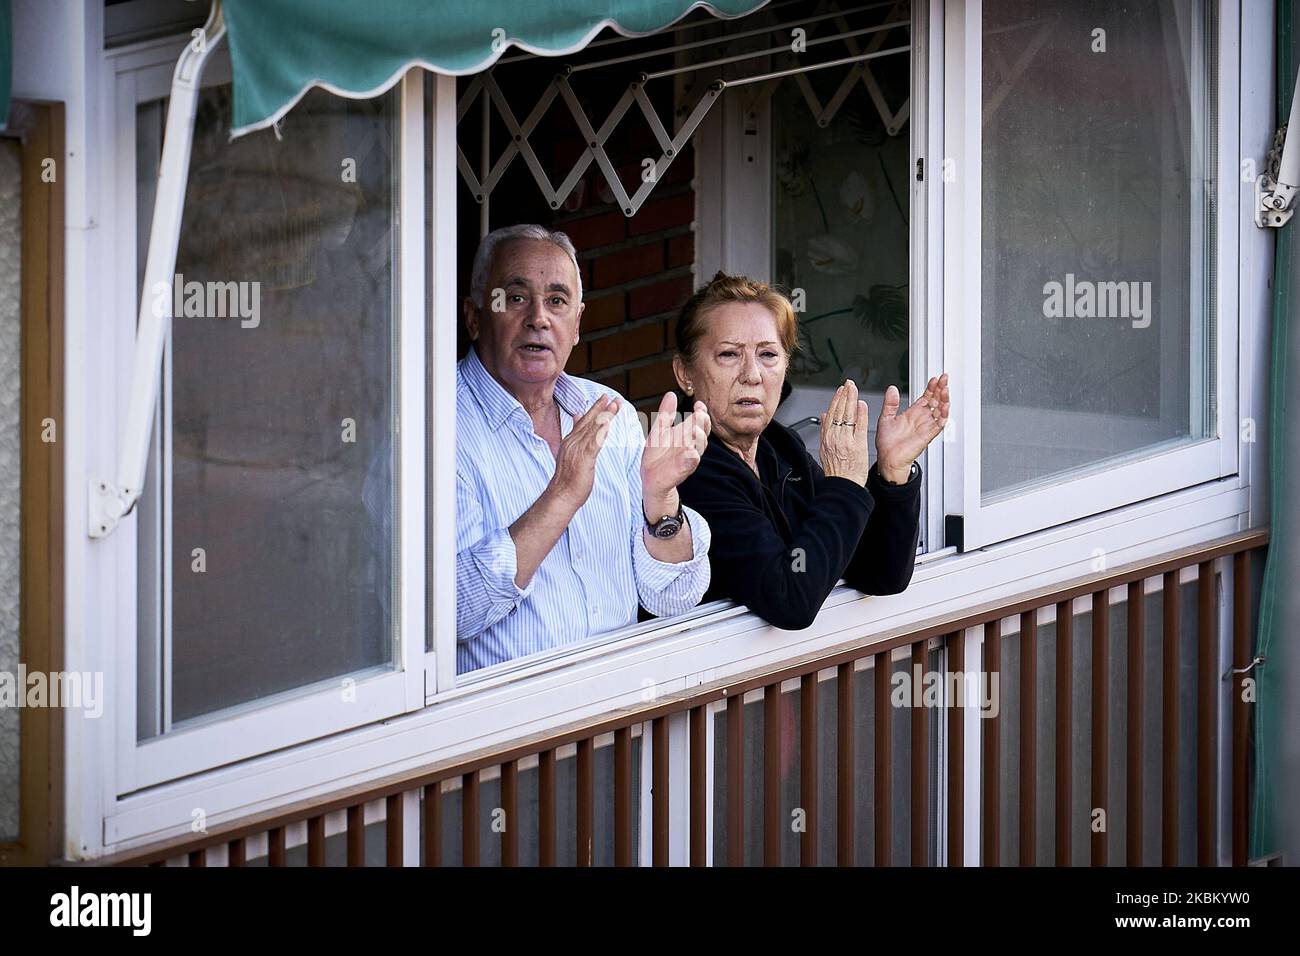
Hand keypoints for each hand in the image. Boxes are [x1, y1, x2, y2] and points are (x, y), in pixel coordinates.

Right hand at [548, 394, 619, 510]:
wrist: (561, 495)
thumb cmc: (568, 478)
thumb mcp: (571, 453)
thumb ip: (575, 435)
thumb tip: (577, 416)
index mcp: (570, 440)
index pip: (584, 420)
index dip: (595, 408)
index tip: (605, 398)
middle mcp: (573, 442)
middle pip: (589, 421)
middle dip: (602, 407)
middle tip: (612, 396)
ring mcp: (577, 450)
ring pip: (593, 429)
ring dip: (605, 416)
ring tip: (615, 405)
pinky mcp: (584, 459)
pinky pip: (594, 443)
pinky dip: (601, 432)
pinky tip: (608, 423)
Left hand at [640, 391, 710, 512]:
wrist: (650, 477)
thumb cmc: (658, 454)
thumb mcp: (659, 430)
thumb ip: (666, 414)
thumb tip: (671, 394)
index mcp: (686, 434)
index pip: (699, 421)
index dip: (701, 412)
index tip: (699, 404)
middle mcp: (690, 444)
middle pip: (703, 432)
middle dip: (703, 423)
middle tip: (699, 414)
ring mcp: (687, 457)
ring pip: (699, 447)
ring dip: (699, 438)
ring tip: (694, 429)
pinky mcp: (682, 469)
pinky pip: (690, 463)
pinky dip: (691, 457)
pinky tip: (690, 451)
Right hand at [819, 380, 871, 485]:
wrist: (843, 485)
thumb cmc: (836, 470)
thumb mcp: (824, 448)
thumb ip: (825, 431)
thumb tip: (824, 416)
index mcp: (827, 437)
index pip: (831, 413)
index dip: (836, 399)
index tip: (840, 390)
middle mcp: (835, 437)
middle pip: (839, 411)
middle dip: (844, 395)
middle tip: (849, 384)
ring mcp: (846, 440)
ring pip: (847, 416)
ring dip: (851, 400)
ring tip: (854, 389)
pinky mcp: (857, 445)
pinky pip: (859, 426)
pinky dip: (860, 414)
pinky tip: (862, 405)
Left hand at [875, 372, 949, 482]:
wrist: (887, 459)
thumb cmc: (887, 443)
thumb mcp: (886, 418)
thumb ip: (890, 403)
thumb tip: (892, 388)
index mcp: (913, 413)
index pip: (926, 397)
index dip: (931, 387)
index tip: (935, 378)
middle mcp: (921, 419)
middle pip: (936, 400)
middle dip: (941, 389)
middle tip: (945, 378)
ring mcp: (926, 426)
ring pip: (940, 410)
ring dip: (944, 399)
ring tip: (945, 389)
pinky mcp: (928, 435)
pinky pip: (939, 424)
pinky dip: (943, 415)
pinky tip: (945, 406)